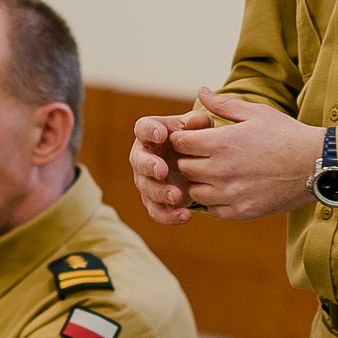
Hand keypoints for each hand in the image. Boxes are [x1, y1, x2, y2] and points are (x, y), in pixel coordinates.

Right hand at [130, 107, 210, 222]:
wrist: (197, 162)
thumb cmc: (194, 139)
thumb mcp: (198, 127)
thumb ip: (198, 123)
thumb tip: (198, 121)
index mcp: (151, 134)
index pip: (143, 128)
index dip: (150, 131)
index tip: (161, 134)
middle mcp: (143, 157)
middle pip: (139, 161)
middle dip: (149, 166)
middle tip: (162, 171)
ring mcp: (147, 180)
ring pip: (147, 189)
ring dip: (160, 193)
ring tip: (177, 196)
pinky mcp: (155, 201)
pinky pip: (157, 212)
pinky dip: (170, 216)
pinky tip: (186, 216)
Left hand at [164, 87, 329, 220]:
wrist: (316, 164)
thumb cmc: (286, 134)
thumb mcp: (256, 112)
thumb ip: (223, 104)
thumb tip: (201, 91)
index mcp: (221, 143)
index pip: (179, 142)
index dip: (183, 138)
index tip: (194, 138)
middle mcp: (220, 170)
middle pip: (183, 167)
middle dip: (189, 159)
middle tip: (203, 155)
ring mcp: (230, 194)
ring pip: (194, 191)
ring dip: (200, 182)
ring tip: (216, 173)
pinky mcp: (241, 212)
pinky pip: (212, 209)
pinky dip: (215, 200)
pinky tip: (228, 189)